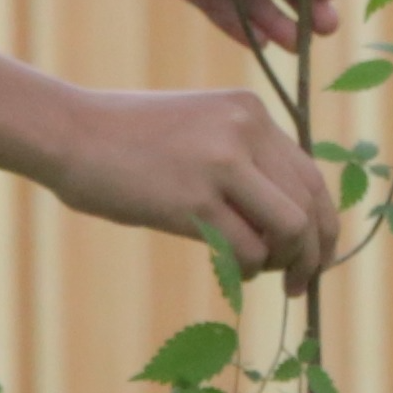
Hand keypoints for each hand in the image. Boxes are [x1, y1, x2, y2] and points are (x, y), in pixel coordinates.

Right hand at [53, 84, 341, 286]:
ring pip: (290, 228)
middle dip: (314, 251)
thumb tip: (289, 222)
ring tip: (268, 276)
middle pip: (310, 204)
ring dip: (287, 263)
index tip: (317, 253)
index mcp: (249, 111)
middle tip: (302, 281)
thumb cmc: (128, 140)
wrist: (70, 134)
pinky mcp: (193, 201)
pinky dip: (249, 269)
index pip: (311, 175)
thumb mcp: (201, 130)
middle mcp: (244, 131)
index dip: (323, 222)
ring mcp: (221, 164)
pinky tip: (235, 270)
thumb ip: (245, 160)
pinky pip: (247, 249)